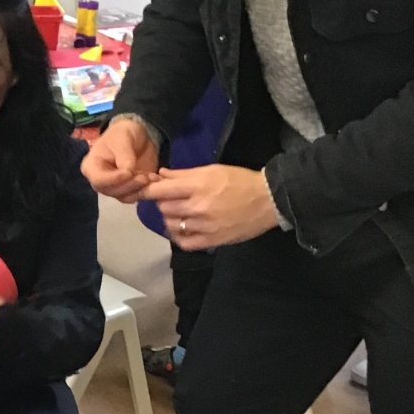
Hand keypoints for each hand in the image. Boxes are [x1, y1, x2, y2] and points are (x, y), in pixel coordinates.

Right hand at [81, 118, 159, 202]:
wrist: (137, 137)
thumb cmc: (123, 133)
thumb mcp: (122, 137)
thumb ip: (124, 154)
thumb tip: (128, 171)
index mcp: (92, 167)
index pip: (98, 180)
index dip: (113, 179)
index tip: (129, 172)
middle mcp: (100, 181)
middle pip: (111, 191)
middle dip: (129, 185)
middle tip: (144, 177)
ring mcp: (114, 187)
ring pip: (124, 197)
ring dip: (139, 189)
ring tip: (151, 177)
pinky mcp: (128, 190)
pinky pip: (135, 196)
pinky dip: (146, 190)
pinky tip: (154, 179)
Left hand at [142, 164, 279, 249]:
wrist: (268, 200)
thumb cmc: (240, 180)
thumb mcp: (212, 170)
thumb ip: (184, 174)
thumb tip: (160, 175)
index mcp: (197, 186)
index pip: (160, 191)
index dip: (148, 190)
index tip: (145, 190)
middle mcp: (197, 207)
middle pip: (163, 208)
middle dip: (162, 202)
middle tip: (170, 198)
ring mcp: (204, 226)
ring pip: (171, 224)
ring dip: (170, 217)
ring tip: (178, 212)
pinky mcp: (211, 240)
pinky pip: (184, 242)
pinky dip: (178, 236)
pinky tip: (182, 229)